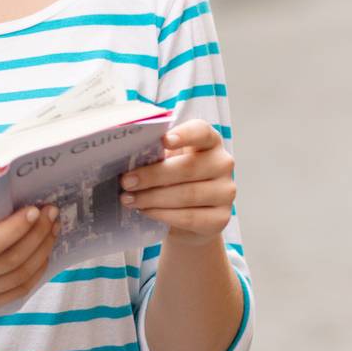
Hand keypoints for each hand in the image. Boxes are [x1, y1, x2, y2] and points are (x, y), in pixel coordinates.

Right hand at [0, 177, 58, 322]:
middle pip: (11, 261)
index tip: (33, 210)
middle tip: (52, 211)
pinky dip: (34, 274)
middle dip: (37, 235)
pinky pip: (14, 293)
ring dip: (41, 253)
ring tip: (53, 228)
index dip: (14, 229)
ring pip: (18, 278)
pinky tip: (42, 254)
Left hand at [119, 119, 235, 246]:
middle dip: (152, 175)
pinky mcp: (221, 218)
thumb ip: (153, 152)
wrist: (189, 215)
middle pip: (188, 168)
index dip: (184, 135)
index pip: (201, 132)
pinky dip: (163, 215)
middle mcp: (222, 164)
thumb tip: (125, 155)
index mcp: (209, 141)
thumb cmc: (172, 176)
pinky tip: (146, 211)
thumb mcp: (164, 159)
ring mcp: (225, 192)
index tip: (164, 140)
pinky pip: (190, 217)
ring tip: (129, 199)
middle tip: (126, 181)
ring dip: (153, 198)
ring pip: (187, 194)